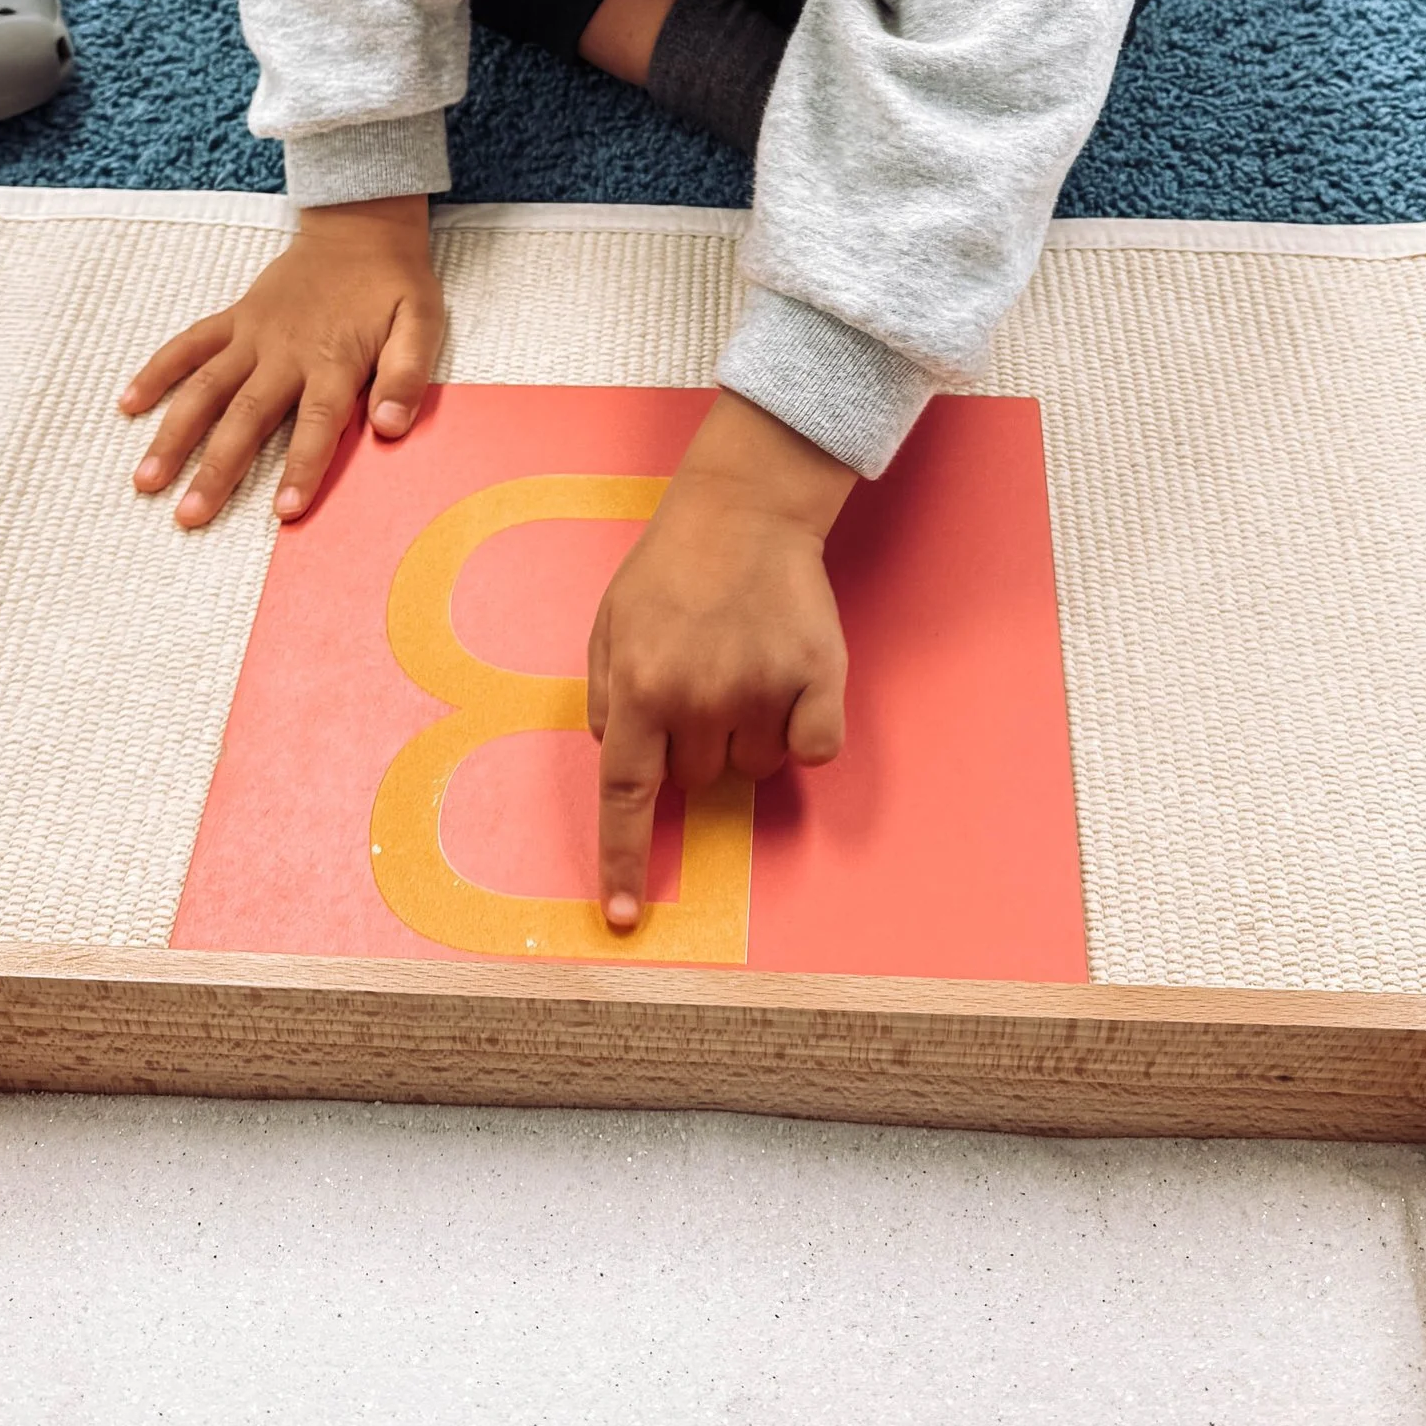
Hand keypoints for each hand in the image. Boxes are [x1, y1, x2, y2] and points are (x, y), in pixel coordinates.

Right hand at [119, 196, 441, 527]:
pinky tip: (128, 404)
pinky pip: (189, 345)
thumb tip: (391, 425)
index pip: (317, 425)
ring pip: (205, 388)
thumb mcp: (421, 322)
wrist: (360, 228)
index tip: (285, 512)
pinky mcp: (234, 319)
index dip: (303, 468)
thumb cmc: (393, 285)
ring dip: (174, 434)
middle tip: (190, 515)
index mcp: (334, 360)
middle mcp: (286, 351)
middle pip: (246, 416)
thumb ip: (406, 373)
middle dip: (216, 468)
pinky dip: (158, 372)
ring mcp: (253, 335)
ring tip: (145, 479)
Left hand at [586, 391, 856, 928]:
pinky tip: (792, 676)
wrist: (746, 508)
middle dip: (698, 744)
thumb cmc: (673, 567)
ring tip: (745, 661)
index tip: (624, 917)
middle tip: (706, 675)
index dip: (622, 860)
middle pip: (700, 780)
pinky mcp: (818, 679)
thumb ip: (607, 698)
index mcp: (639, 687)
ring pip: (756, 768)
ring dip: (751, 732)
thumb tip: (617, 759)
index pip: (625, 795)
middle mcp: (698, 696)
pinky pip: (813, 750)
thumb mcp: (610, 625)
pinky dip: (806, 728)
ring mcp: (762, 688)